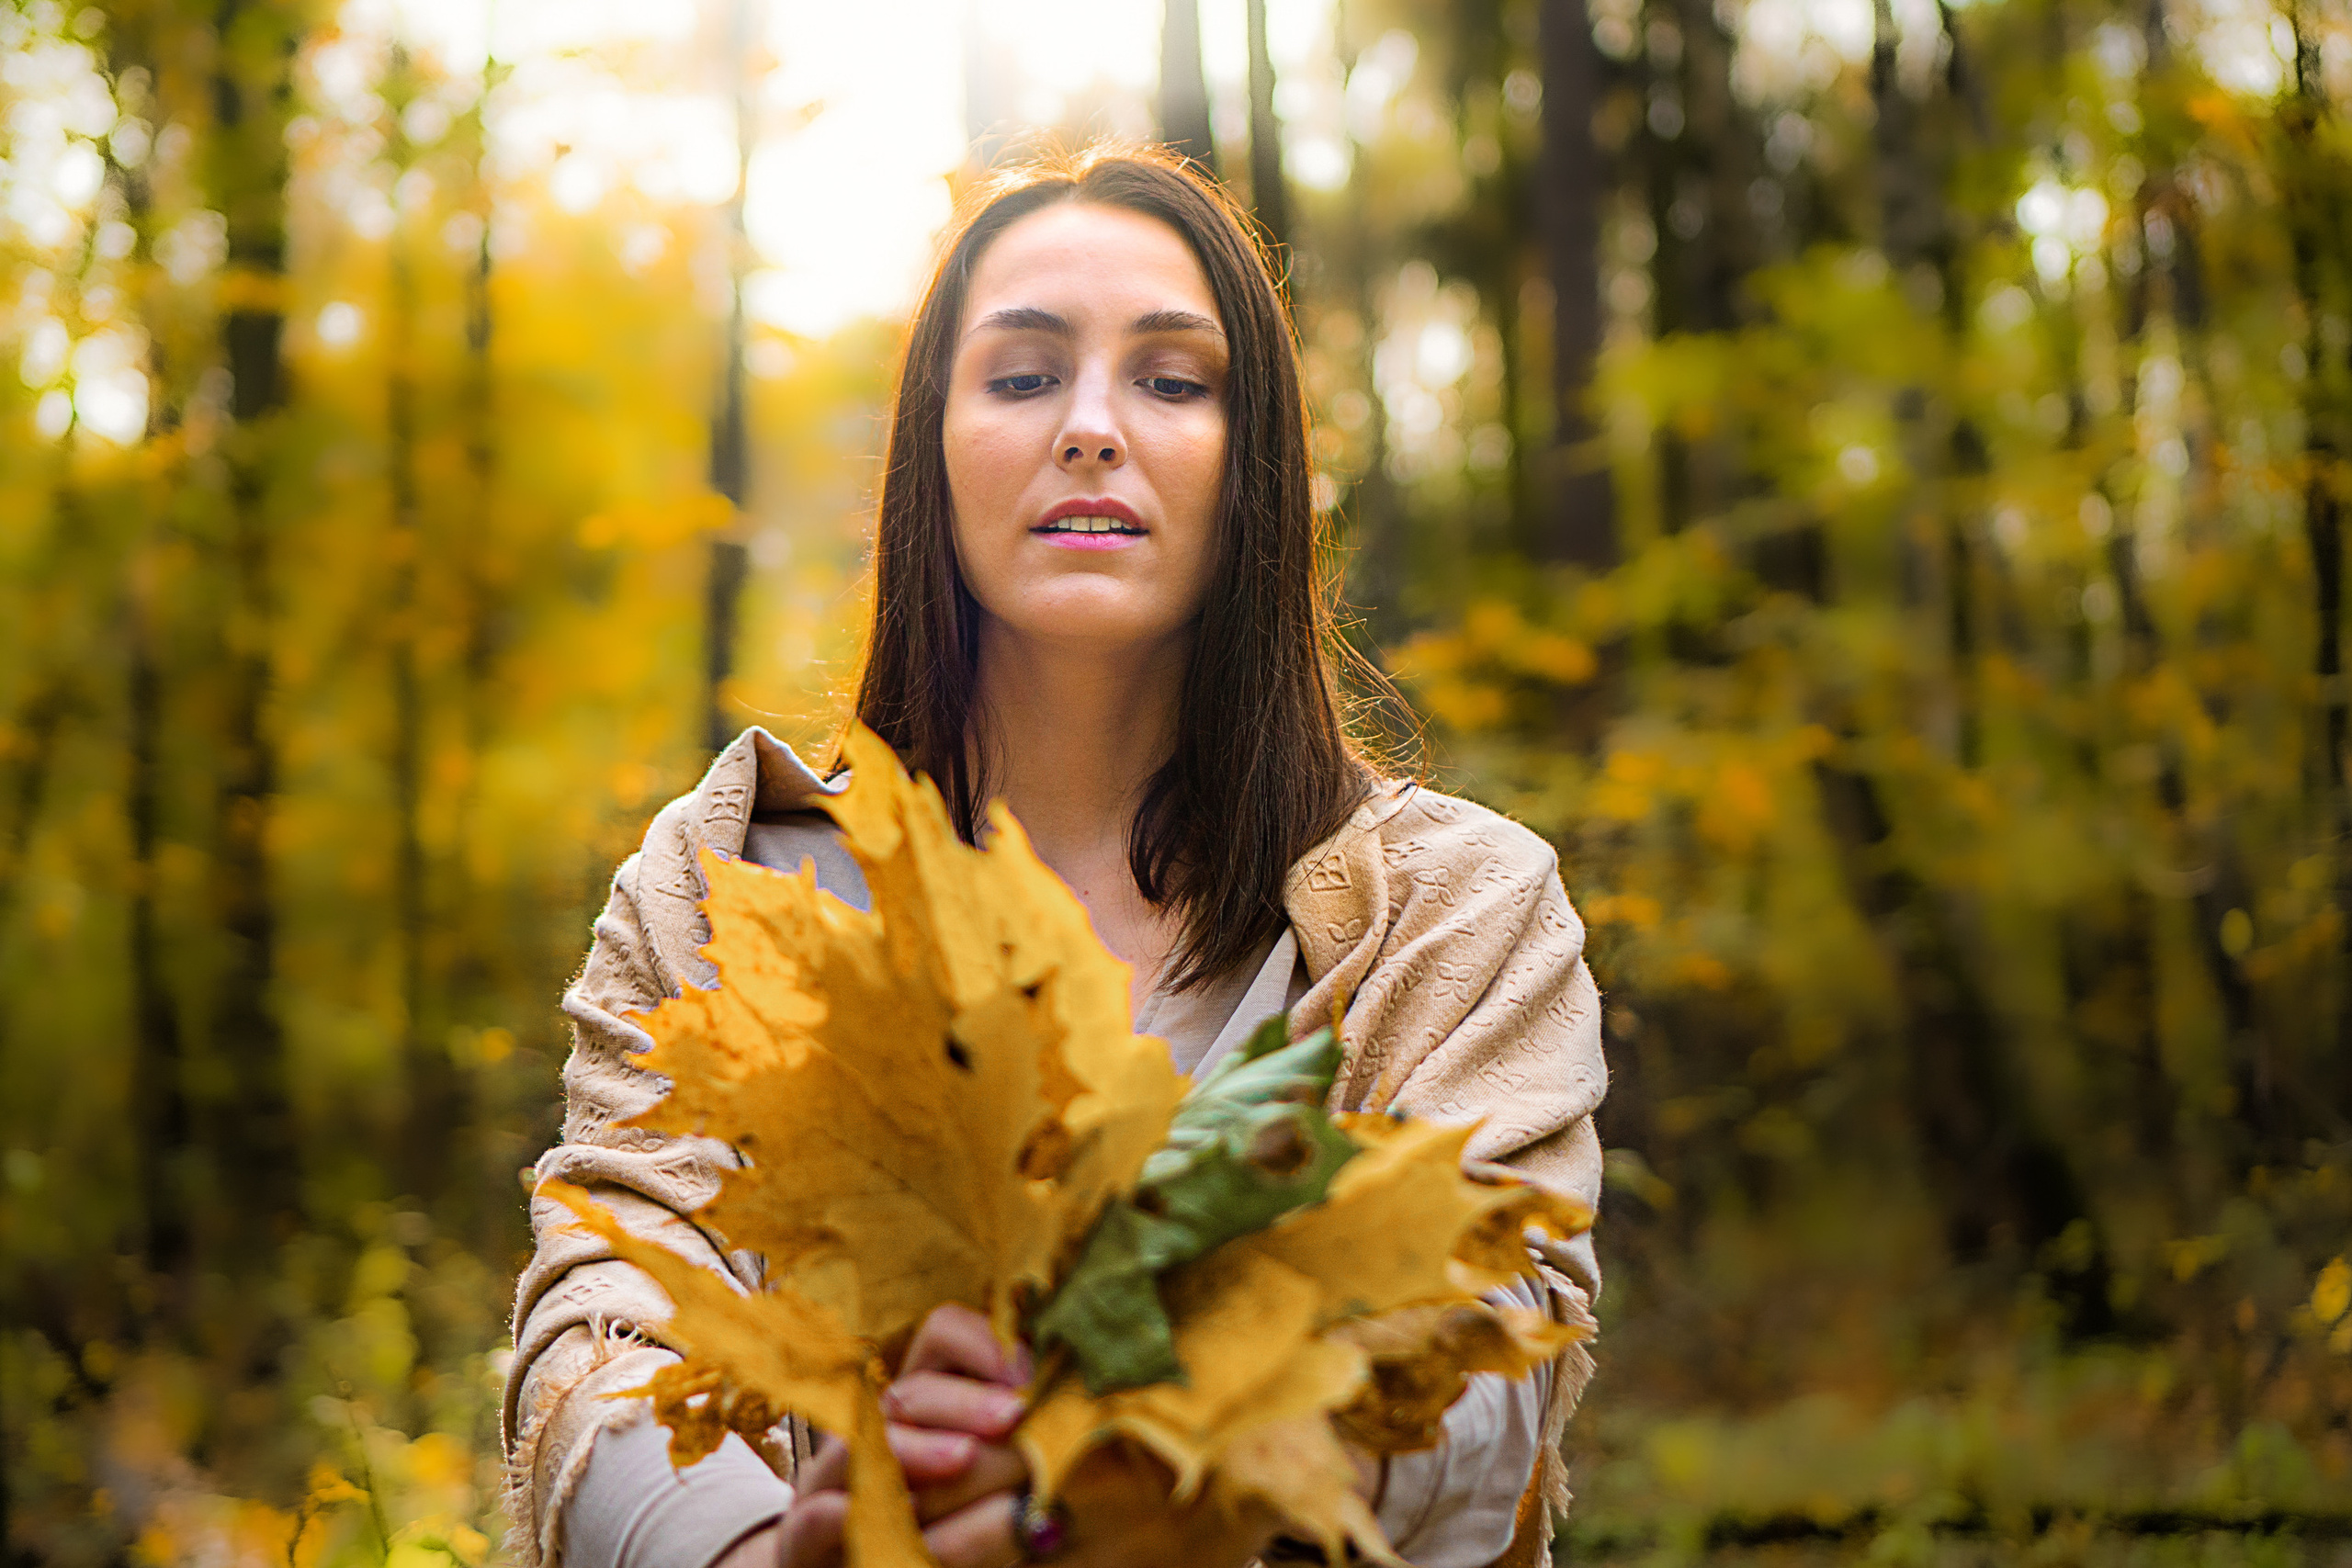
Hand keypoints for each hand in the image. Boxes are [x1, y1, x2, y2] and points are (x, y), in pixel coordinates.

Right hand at [731, 1305, 1028, 1567]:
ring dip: (913, 1449)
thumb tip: (1060, 1424)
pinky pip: (810, 1522)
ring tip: (964, 1456)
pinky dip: (836, 1514)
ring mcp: (829, 1485)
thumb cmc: (938, 1528)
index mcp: (919, 1402)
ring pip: (858, 1447)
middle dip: (963, 1402)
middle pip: (908, 1393)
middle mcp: (869, 1430)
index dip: (980, 1341)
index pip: (940, 1336)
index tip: (1029, 1368)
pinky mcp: (804, 1543)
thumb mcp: (982, 1484)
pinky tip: (885, 1511)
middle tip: (1015, 1415)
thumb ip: (1012, 1451)